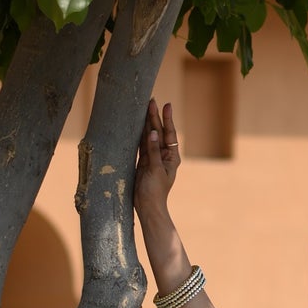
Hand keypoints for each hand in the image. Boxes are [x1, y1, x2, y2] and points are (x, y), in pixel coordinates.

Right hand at [134, 99, 179, 218]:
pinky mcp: (143, 162)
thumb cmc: (155, 191)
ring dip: (146, 123)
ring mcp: (152, 158)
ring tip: (143, 108)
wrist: (147, 206)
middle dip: (154, 117)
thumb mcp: (155, 170)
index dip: (167, 119)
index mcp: (171, 157)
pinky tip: (136, 124)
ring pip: (148, 137)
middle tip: (151, 101)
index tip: (166, 105)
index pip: (169, 134)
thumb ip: (153, 151)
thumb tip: (151, 132)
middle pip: (158, 132)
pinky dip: (138, 135)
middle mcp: (163, 155)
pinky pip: (140, 145)